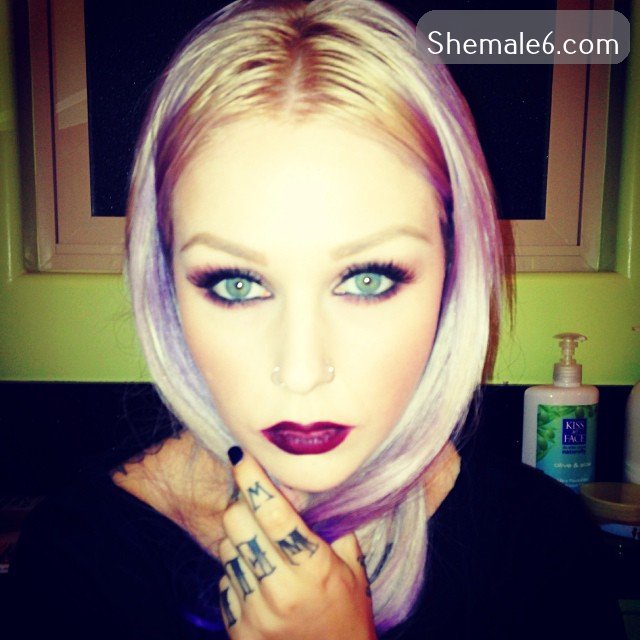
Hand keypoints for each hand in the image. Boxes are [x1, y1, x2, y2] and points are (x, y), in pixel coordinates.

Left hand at [218, 447, 375, 639]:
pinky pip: (225, 581)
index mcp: (314, 570)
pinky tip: (259, 577)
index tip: (241, 456)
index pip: (275, 514)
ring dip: (240, 538)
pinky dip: (237, 570)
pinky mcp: (239, 631)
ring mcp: (256, 614)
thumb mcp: (352, 565)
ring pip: (227, 549)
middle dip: (241, 504)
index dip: (254, 479)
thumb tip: (298, 486)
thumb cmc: (349, 611)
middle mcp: (281, 591)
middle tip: (254, 503)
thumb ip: (329, 525)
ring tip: (263, 545)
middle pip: (237, 524)